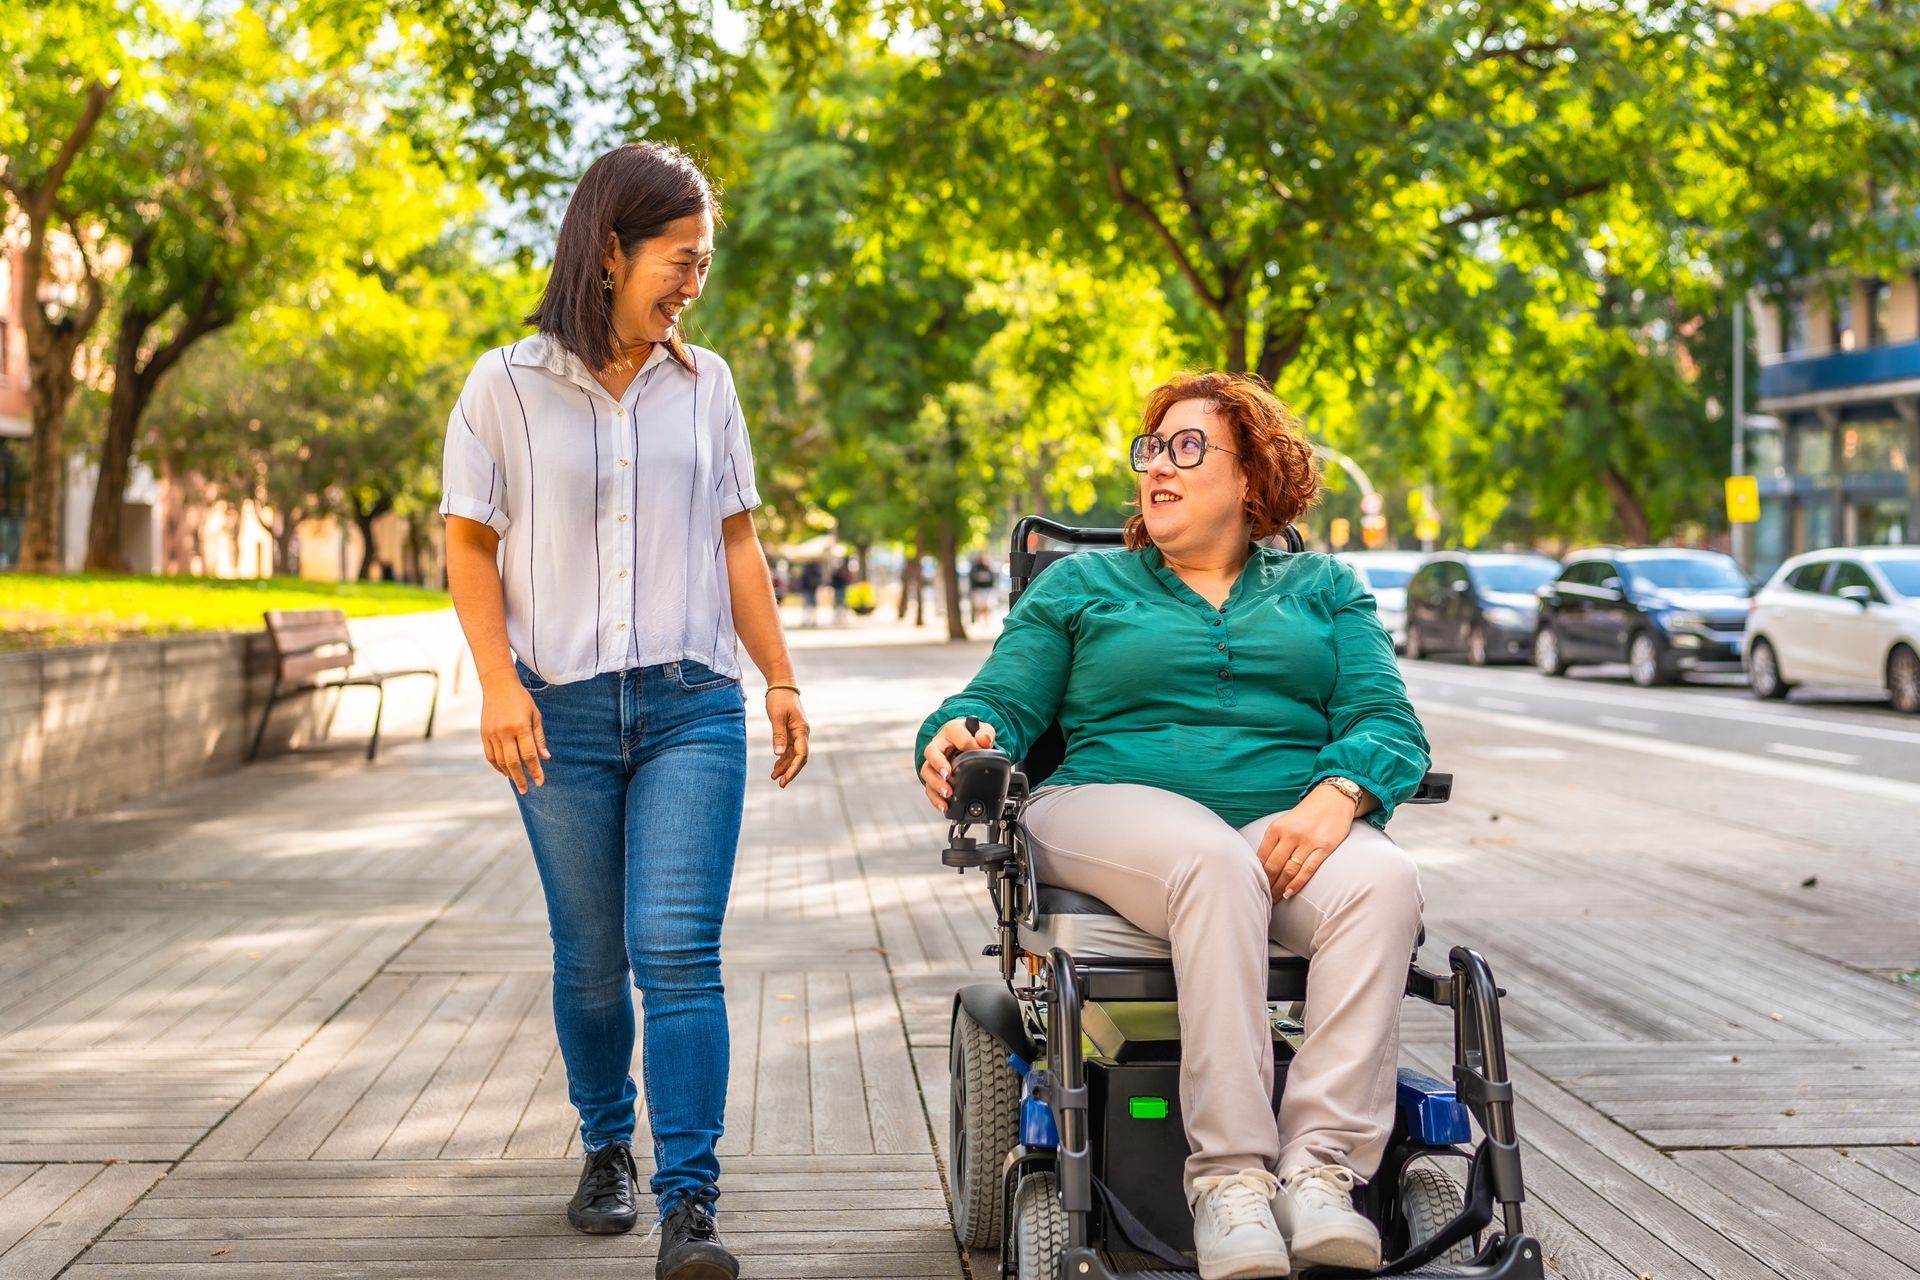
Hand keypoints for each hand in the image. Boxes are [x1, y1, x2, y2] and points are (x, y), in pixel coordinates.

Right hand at [479, 671, 547, 793]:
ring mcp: (492, 734)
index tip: (540, 782)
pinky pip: (490, 756)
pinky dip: (497, 766)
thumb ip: (539, 738)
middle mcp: (505, 732)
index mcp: (521, 727)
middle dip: (521, 779)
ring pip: (500, 761)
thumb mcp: (535, 716)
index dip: (535, 771)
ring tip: (517, 782)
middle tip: (526, 790)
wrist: (498, 685)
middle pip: (513, 762)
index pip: (529, 755)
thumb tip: (546, 758)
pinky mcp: (484, 734)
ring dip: (509, 774)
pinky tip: (505, 772)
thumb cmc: (521, 700)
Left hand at [768, 688, 809, 787]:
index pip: (801, 754)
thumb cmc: (779, 699)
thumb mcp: (777, 717)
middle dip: (791, 771)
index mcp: (801, 730)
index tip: (786, 779)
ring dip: (785, 766)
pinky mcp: (791, 731)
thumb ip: (778, 735)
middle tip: (780, 784)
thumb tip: (778, 754)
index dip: (794, 768)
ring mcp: (797, 733)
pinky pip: (789, 749)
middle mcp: (802, 733)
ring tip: (774, 777)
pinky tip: (776, 766)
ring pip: (793, 754)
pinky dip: (783, 758)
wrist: (782, 685)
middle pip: (799, 757)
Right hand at [920, 717, 996, 814]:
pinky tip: (944, 805)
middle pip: (931, 752)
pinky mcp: (934, 777)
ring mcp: (934, 762)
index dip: (971, 744)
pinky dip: (936, 799)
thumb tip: (985, 740)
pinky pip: (930, 789)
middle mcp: (938, 745)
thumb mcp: (983, 730)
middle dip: (938, 765)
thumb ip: (986, 733)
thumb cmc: (972, 735)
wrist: (966, 742)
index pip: (957, 735)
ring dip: (936, 784)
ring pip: (927, 772)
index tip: (981, 750)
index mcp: (951, 730)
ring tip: (947, 793)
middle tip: (947, 775)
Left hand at [1257, 785, 1360, 900]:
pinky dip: (1297, 883)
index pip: (1261, 857)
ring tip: (1275, 900)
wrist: (1333, 799)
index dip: (1257, 875)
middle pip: (1273, 866)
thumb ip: (1274, 841)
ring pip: (1289, 870)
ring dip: (1280, 888)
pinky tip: (1289, 893)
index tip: (1254, 887)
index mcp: (1276, 828)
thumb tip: (1261, 866)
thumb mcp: (1284, 823)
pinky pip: (1308, 869)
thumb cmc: (1306, 814)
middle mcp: (1290, 834)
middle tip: (1264, 899)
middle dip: (1267, 885)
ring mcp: (1308, 841)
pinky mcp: (1324, 847)